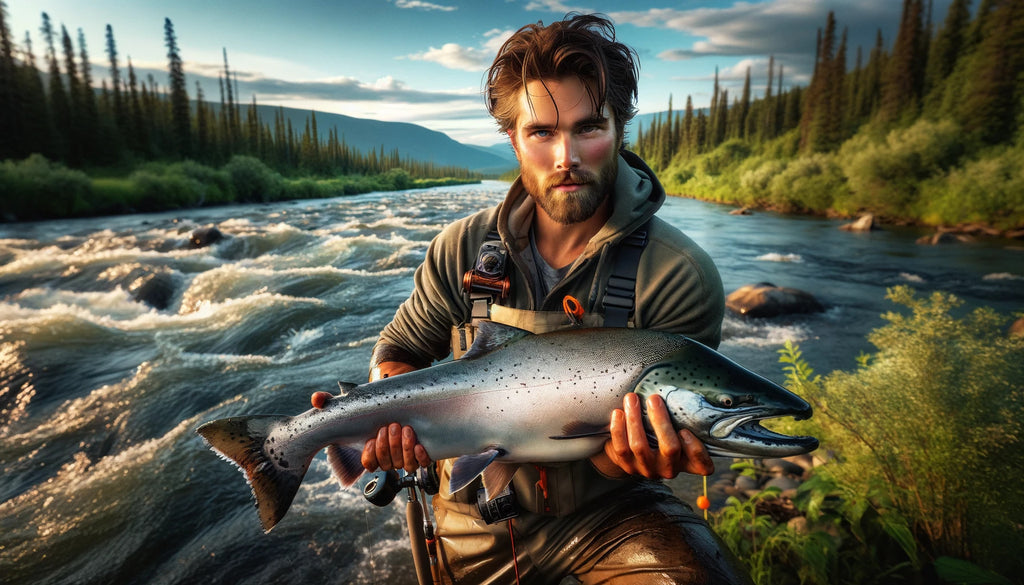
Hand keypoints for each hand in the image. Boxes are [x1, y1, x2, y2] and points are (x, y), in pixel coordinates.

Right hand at [310, 361, 428, 473]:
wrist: (397, 404)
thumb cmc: (371, 408)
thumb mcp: (349, 403)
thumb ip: (330, 401)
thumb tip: (316, 398)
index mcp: (371, 452)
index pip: (369, 463)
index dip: (371, 454)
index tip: (371, 439)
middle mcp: (387, 458)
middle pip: (387, 463)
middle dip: (389, 446)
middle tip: (391, 426)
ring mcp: (404, 457)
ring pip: (404, 464)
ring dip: (405, 449)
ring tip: (405, 430)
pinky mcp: (419, 454)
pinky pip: (421, 463)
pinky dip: (421, 456)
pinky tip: (419, 444)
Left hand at [590, 393, 713, 478]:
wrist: (632, 450)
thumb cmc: (661, 433)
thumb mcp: (677, 429)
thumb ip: (682, 419)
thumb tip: (682, 392)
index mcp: (688, 462)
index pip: (703, 466)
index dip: (695, 449)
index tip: (685, 430)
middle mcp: (669, 469)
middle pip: (670, 449)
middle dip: (660, 421)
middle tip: (653, 398)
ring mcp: (648, 469)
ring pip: (640, 446)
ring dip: (635, 419)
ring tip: (631, 398)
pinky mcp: (628, 466)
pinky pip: (621, 448)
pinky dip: (619, 429)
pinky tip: (618, 412)